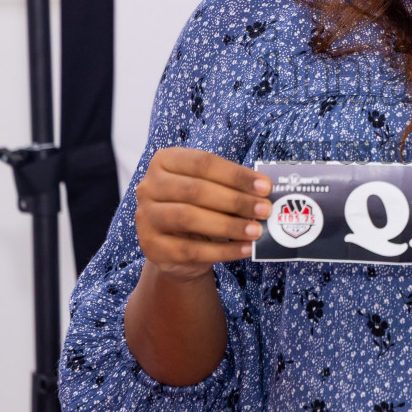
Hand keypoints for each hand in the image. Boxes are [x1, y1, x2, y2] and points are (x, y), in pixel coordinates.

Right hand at [134, 147, 272, 283]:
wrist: (177, 248)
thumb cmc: (199, 208)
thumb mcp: (211, 190)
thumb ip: (231, 187)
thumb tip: (264, 192)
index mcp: (164, 161)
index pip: (203, 163)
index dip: (236, 175)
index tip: (265, 186)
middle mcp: (148, 186)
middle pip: (195, 190)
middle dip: (235, 200)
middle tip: (264, 209)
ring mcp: (145, 217)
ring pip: (189, 218)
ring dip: (229, 225)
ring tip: (256, 231)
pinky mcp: (151, 247)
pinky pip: (190, 250)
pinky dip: (222, 251)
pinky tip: (245, 249)